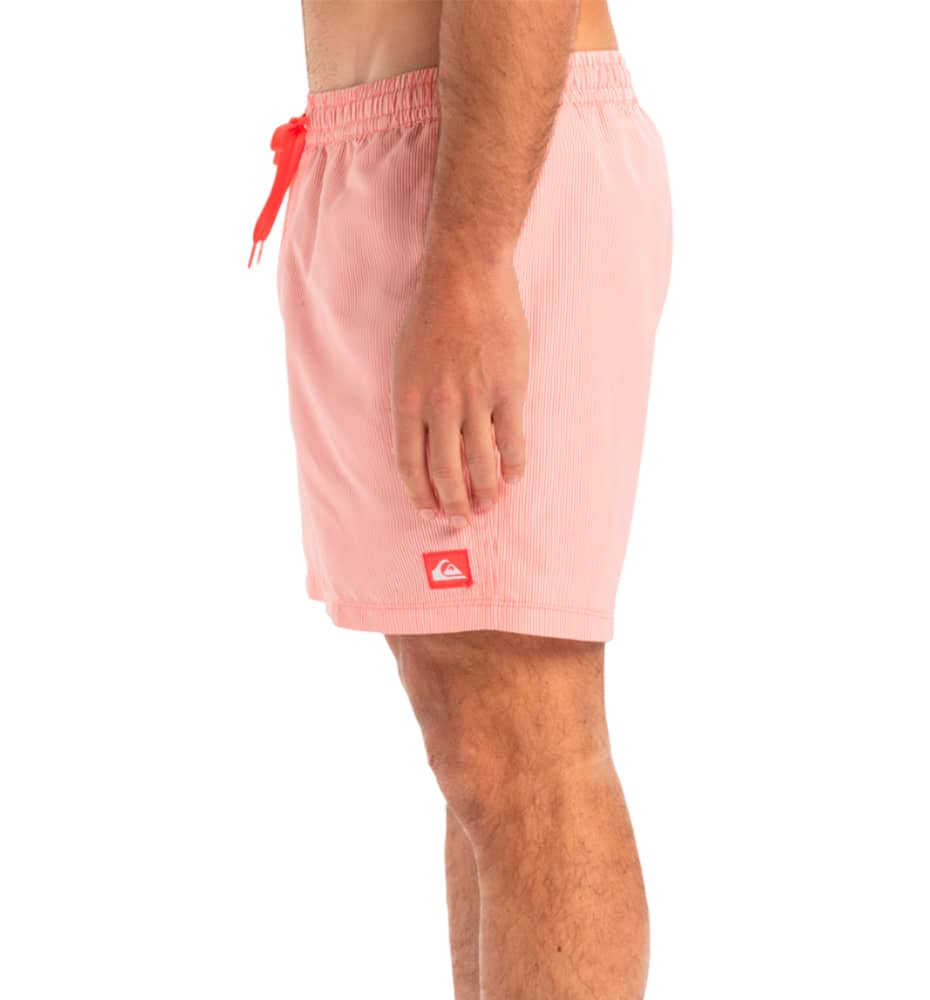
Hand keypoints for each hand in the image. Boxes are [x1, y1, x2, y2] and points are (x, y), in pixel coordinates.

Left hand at [390, 254, 528, 524]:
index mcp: (407, 399)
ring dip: (485, 492)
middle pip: (445, 472)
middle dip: (453, 504)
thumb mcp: (405, 361)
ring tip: (489, 504)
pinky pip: (513, 440)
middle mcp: (439, 405)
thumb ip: (414, 403)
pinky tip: (514, 476)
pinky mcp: (508, 389)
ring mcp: (475, 398)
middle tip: (462, 519)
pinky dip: (514, 465)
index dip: (420, 495)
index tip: (429, 512)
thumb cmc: (431, 315)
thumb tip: (428, 442)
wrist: (465, 275)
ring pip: (480, 464)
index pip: (409, 463)